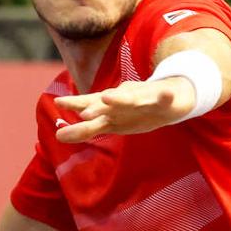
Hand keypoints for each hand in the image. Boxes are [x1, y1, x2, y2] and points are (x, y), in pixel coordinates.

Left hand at [52, 78, 193, 143]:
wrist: (172, 95)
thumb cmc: (137, 110)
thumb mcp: (112, 121)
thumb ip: (87, 128)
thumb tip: (58, 136)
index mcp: (113, 108)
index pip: (91, 104)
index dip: (76, 104)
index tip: (58, 102)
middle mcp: (125, 100)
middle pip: (108, 103)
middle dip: (97, 107)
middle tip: (84, 113)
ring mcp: (144, 98)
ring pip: (132, 98)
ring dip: (121, 98)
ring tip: (108, 98)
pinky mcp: (164, 99)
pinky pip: (164, 98)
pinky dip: (165, 97)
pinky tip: (166, 95)